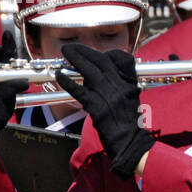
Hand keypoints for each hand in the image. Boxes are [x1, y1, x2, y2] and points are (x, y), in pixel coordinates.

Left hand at [55, 44, 153, 177]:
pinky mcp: (97, 106)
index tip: (94, 53)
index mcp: (129, 83)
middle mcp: (119, 85)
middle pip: (101, 60)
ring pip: (89, 70)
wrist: (132, 143)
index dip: (104, 53)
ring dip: (76, 58)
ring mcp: (108, 95)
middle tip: (72, 48)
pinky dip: (67, 81)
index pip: (119, 59)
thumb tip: (98, 80)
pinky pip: (79, 90)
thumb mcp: (131, 101)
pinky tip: (59, 76)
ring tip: (65, 52)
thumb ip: (118, 88)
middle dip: (85, 51)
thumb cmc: (131, 125)